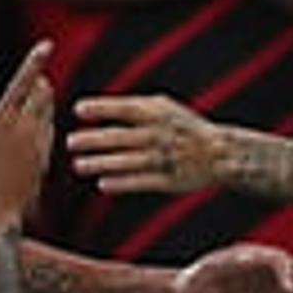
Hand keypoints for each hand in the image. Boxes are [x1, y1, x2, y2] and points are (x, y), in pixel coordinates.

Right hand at [0, 40, 56, 226]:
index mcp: (3, 121)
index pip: (23, 82)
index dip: (35, 61)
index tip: (47, 44)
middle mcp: (25, 129)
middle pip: (43, 94)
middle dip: (41, 82)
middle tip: (38, 77)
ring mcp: (38, 144)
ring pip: (48, 112)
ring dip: (44, 102)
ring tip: (35, 100)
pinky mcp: (46, 159)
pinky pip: (49, 133)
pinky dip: (44, 125)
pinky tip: (34, 128)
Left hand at [68, 93, 235, 193]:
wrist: (221, 153)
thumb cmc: (183, 127)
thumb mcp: (164, 108)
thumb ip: (133, 108)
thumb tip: (93, 109)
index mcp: (159, 113)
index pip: (126, 108)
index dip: (102, 108)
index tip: (78, 110)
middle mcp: (161, 135)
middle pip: (123, 137)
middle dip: (95, 140)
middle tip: (70, 142)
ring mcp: (167, 158)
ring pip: (129, 161)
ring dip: (103, 163)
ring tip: (78, 165)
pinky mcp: (172, 181)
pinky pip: (143, 182)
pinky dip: (123, 183)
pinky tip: (102, 184)